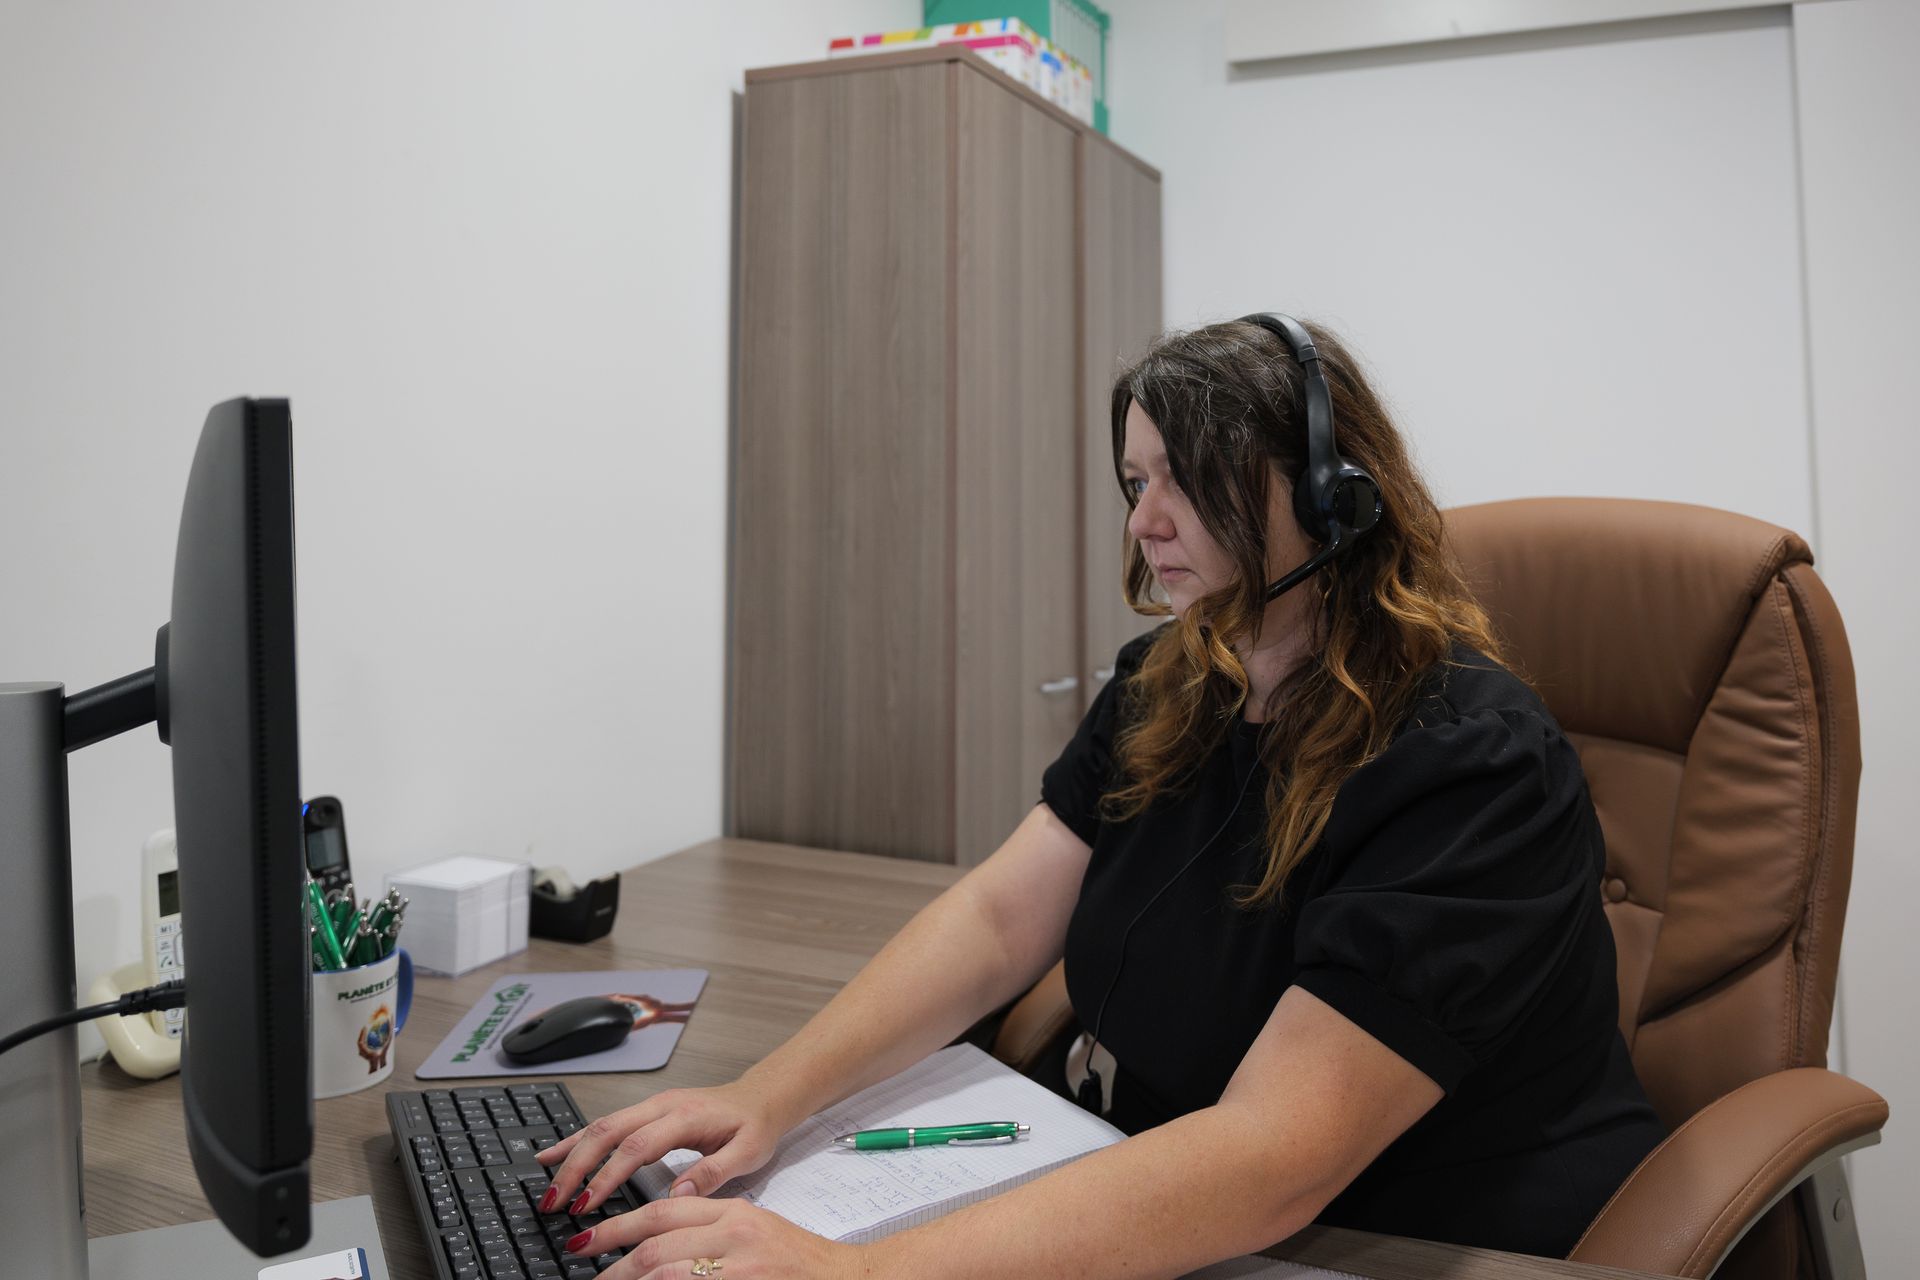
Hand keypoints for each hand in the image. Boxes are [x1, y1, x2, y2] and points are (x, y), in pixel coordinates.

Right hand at [535, 1080, 788, 1214]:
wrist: (762, 1097)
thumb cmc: (755, 1125)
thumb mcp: (747, 1152)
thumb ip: (713, 1172)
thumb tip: (678, 1192)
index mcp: (684, 1116)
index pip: (636, 1147)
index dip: (607, 1176)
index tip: (586, 1205)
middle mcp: (662, 1106)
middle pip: (607, 1132)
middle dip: (576, 1167)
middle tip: (554, 1201)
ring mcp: (652, 1105)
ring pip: (601, 1124)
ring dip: (571, 1153)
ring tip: (545, 1182)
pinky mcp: (647, 1111)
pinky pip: (607, 1123)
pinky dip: (579, 1139)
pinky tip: (556, 1153)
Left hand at [563, 1196, 859, 1279]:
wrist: (847, 1278)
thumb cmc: (799, 1262)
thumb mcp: (753, 1230)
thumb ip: (708, 1231)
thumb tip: (656, 1244)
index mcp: (732, 1212)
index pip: (664, 1208)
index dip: (620, 1223)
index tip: (588, 1236)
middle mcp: (734, 1232)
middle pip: (657, 1238)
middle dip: (611, 1252)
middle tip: (581, 1260)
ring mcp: (739, 1264)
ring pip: (665, 1268)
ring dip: (627, 1279)